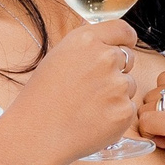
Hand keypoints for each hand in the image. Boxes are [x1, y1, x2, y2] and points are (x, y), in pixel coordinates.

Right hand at [7, 18, 146, 164]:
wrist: (35, 135)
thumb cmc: (40, 99)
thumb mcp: (58, 59)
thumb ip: (86, 50)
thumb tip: (109, 47)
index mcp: (86, 40)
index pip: (123, 30)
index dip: (126, 39)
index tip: (127, 45)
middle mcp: (105, 58)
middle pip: (128, 58)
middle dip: (117, 70)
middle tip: (92, 89)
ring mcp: (118, 85)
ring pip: (129, 86)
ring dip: (116, 95)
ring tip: (86, 108)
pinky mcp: (124, 111)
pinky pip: (128, 109)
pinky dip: (115, 116)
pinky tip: (92, 122)